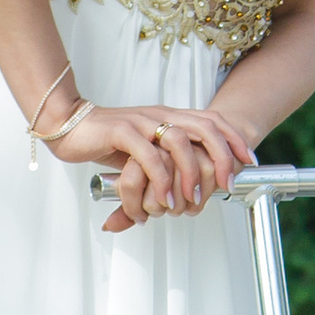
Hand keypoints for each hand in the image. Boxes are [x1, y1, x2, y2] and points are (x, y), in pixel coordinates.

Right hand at [44, 100, 256, 229]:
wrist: (67, 125)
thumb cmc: (107, 140)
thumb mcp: (144, 152)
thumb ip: (166, 163)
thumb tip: (188, 187)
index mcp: (169, 116)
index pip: (212, 120)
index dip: (233, 139)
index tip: (247, 162)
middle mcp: (160, 114)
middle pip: (205, 127)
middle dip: (222, 156)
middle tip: (227, 184)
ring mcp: (142, 121)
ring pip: (180, 141)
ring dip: (191, 173)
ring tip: (194, 199)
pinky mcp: (121, 131)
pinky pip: (149, 155)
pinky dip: (161, 179)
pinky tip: (165, 200)